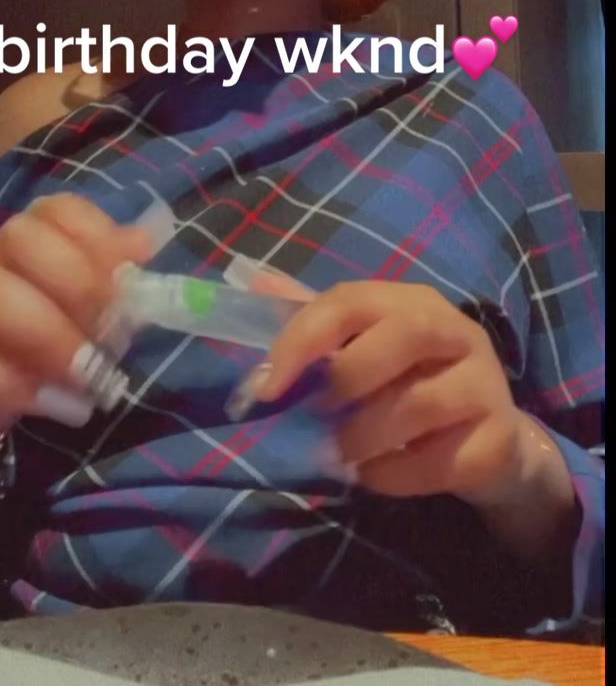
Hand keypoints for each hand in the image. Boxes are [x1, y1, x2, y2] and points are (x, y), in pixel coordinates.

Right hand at [0, 194, 151, 467]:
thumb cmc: (37, 357)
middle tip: (109, 335)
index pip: (57, 210)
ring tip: (84, 376)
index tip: (128, 279)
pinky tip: (52, 403)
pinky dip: (13, 383)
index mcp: (31, 245)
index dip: (97, 237)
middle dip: (76, 284)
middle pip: (21, 238)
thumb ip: (112, 282)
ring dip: (45, 334)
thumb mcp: (85, 321)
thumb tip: (144, 243)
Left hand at [255, 280, 566, 511]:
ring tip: (344, 453)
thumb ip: (315, 319)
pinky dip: (393, 474)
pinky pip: (438, 460)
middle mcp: (457, 331)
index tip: (267, 386)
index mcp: (412, 302)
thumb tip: (254, 278)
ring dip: (365, 437)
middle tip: (319, 418)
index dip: (304, 338)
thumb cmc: (411, 384)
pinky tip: (377, 474)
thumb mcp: (365, 346)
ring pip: (420, 404)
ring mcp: (485, 384)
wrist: (490, 440)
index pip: (352, 300)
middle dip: (349, 380)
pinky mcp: (498, 439)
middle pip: (404, 335)